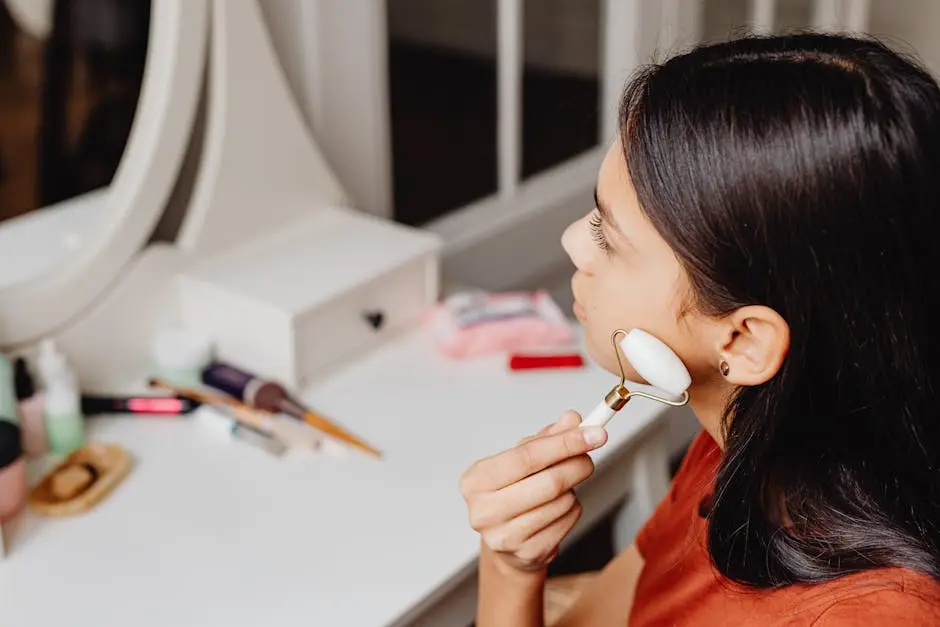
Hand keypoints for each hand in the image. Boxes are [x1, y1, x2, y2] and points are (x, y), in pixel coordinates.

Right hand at [459, 411, 607, 573]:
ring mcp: (503, 536)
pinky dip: (572, 510)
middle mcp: (483, 510)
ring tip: (564, 486)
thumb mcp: (522, 460)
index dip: (564, 443)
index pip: (526, 456)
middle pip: (548, 482)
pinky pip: (565, 523)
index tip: (594, 433)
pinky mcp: (525, 553)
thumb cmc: (512, 491)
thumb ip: (547, 438)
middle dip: (576, 465)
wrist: (505, 539)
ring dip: (573, 490)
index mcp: (476, 479)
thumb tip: (573, 419)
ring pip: (561, 503)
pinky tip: (560, 507)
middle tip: (588, 458)